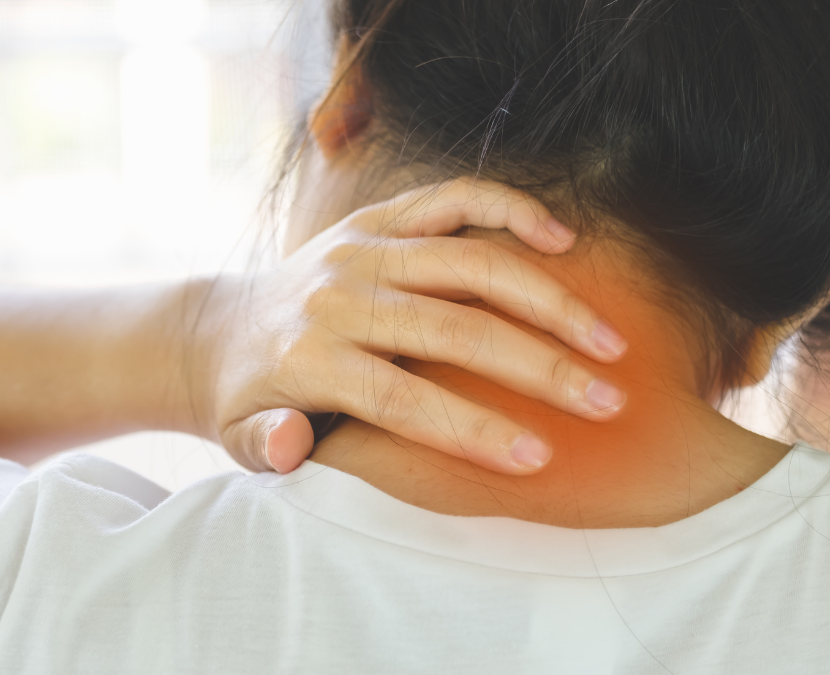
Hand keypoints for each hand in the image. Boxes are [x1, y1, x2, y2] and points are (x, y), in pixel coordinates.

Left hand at [203, 179, 627, 475]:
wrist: (218, 329)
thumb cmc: (245, 396)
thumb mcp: (237, 435)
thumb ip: (264, 444)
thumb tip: (292, 444)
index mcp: (309, 357)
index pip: (402, 400)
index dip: (471, 430)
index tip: (537, 458)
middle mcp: (339, 296)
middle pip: (454, 331)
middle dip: (539, 369)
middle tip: (606, 402)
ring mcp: (362, 248)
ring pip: (471, 263)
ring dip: (549, 301)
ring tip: (610, 342)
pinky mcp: (377, 218)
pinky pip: (453, 198)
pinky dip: (510, 210)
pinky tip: (564, 242)